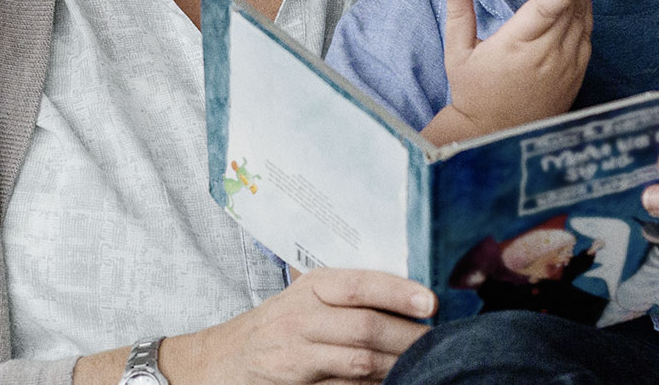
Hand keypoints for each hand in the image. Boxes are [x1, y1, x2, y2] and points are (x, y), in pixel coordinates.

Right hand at [166, 267, 434, 384]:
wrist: (221, 361)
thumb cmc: (276, 325)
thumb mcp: (305, 297)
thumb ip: (348, 294)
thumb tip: (411, 297)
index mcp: (311, 287)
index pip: (360, 284)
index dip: (398, 292)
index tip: (430, 303)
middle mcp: (301, 317)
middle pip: (365, 326)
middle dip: (408, 337)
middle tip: (437, 342)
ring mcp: (296, 355)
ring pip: (359, 362)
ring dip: (397, 366)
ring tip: (424, 364)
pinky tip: (393, 382)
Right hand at [439, 0, 592, 136]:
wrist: (494, 134)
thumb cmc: (473, 92)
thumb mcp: (457, 55)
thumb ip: (459, 15)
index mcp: (516, 47)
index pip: (546, 12)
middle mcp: (546, 56)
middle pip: (568, 7)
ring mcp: (565, 67)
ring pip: (582, 21)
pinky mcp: (575, 76)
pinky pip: (585, 39)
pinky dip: (584, 16)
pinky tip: (579, 1)